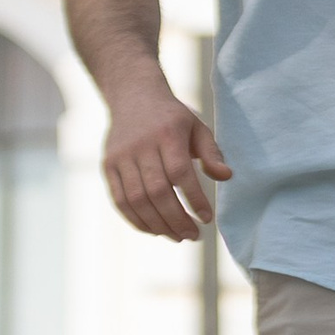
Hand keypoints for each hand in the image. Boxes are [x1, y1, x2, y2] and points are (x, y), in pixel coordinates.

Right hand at [101, 80, 231, 242]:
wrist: (133, 97)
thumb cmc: (172, 118)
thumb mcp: (197, 127)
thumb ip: (211, 152)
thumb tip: (226, 176)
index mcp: (167, 134)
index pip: (179, 173)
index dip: (193, 198)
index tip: (206, 218)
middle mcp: (140, 146)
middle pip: (157, 191)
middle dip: (176, 218)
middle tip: (193, 235)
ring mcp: (120, 157)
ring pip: (137, 199)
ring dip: (158, 224)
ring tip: (177, 236)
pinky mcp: (107, 166)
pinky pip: (119, 200)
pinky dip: (137, 220)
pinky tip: (155, 230)